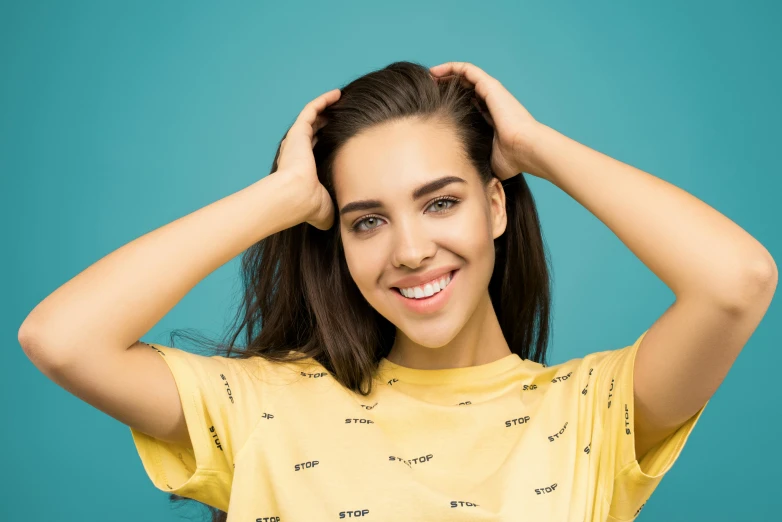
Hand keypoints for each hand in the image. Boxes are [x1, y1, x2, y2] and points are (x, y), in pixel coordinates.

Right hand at [274, 88, 340, 229]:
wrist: (294, 196)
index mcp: (302, 168)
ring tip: (344, 101)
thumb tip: (343, 219)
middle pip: (315, 131)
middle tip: (347, 116)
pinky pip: (311, 109)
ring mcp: (297, 140)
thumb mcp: (326, 210)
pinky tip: (338, 94)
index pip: (317, 150)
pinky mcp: (298, 131)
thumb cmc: (308, 206)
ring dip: (328, 109)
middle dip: (329, 123)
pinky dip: (323, 100)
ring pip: (313, 117)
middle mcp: (298, 151)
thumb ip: (332, 210)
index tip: (345, 137)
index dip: (330, 142)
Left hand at [429, 62, 545, 180]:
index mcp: (491, 117)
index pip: (469, 104)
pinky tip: (434, 72)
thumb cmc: (512, 159)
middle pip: (465, 88)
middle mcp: (491, 102)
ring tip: (428, 77)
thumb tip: (465, 178)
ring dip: (445, 74)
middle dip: (445, 86)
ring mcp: (491, 92)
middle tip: (426, 90)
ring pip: (465, 75)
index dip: (451, 102)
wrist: (525, 149)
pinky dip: (451, 67)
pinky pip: (467, 70)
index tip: (433, 106)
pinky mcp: (490, 86)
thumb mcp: (488, 160)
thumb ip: (476, 162)